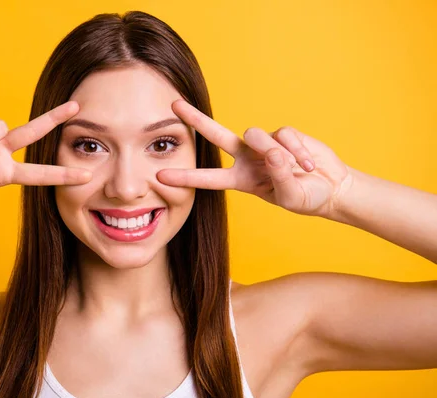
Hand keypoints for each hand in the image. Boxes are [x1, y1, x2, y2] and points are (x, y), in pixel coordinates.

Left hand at [156, 99, 352, 216]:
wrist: (332, 188)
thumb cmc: (306, 198)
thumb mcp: (291, 196)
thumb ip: (280, 177)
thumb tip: (272, 152)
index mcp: (242, 180)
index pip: (208, 178)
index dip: (185, 177)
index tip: (160, 175)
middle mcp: (247, 159)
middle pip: (216, 136)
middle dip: (196, 120)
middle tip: (173, 105)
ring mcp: (265, 145)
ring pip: (256, 135)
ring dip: (275, 151)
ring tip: (297, 169)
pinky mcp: (284, 134)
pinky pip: (284, 135)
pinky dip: (298, 150)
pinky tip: (308, 164)